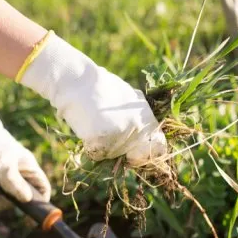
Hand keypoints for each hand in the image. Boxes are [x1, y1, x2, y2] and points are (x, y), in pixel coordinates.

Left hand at [0, 89, 50, 208]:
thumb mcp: (3, 164)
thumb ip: (14, 182)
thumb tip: (27, 200)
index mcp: (29, 167)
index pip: (42, 188)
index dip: (39, 201)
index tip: (26, 210)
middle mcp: (19, 171)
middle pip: (19, 197)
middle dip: (4, 199)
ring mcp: (5, 173)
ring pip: (2, 194)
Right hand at [18, 32, 166, 165]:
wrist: (77, 81)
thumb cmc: (97, 87)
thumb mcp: (126, 98)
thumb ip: (134, 117)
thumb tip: (136, 138)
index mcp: (146, 115)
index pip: (159, 147)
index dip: (146, 154)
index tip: (134, 154)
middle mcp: (138, 126)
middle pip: (133, 156)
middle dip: (122, 154)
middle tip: (108, 140)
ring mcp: (122, 134)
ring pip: (111, 156)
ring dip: (102, 146)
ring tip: (92, 124)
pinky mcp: (104, 139)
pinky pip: (96, 154)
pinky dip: (88, 145)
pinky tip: (86, 127)